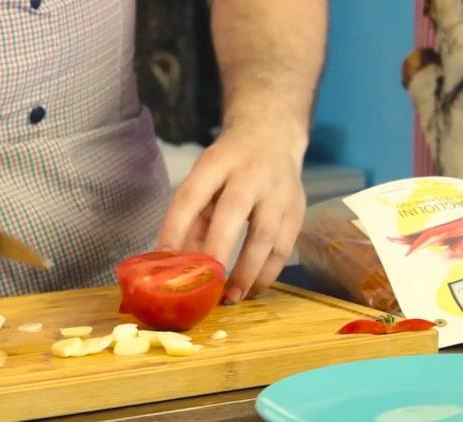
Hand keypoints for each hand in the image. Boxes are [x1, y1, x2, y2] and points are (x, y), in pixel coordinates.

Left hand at [156, 125, 306, 303]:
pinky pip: (284, 247)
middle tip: (205, 283)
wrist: (271, 137)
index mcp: (216, 163)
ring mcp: (278, 192)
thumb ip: (191, 218)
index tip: (165, 260)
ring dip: (247, 271)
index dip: (176, 228)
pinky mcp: (297, 210)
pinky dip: (268, 273)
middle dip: (217, 250)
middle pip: (233, 212)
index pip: (191, 195)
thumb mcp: (204, 180)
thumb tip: (176, 263)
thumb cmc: (227, 168)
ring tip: (230, 297)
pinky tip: (252, 289)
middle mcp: (250, 174)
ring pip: (265, 235)